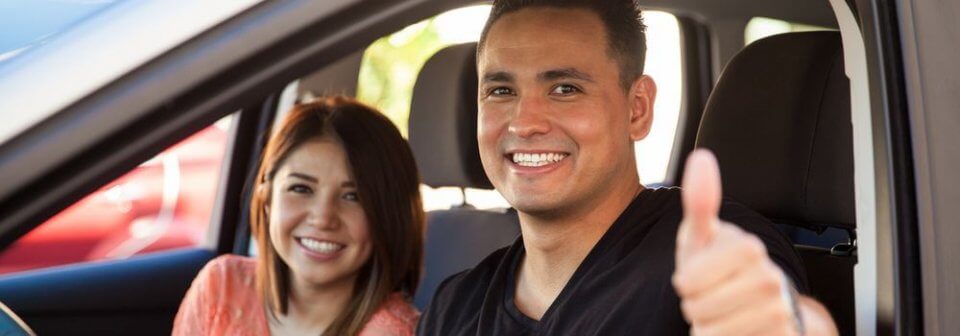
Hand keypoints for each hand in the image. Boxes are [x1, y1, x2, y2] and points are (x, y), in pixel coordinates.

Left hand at [673, 149, 834, 334]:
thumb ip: (700, 200)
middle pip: (697, 309)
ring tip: (722, 312)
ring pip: (710, 332)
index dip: (684, 283)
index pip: (686, 282)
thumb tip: (701, 158)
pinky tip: (734, 329)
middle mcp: (769, 280)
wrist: (760, 301)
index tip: (701, 273)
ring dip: (707, 327)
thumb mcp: (703, 235)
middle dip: (695, 306)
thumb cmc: (721, 266)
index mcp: (749, 249)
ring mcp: (778, 312)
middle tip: (712, 294)